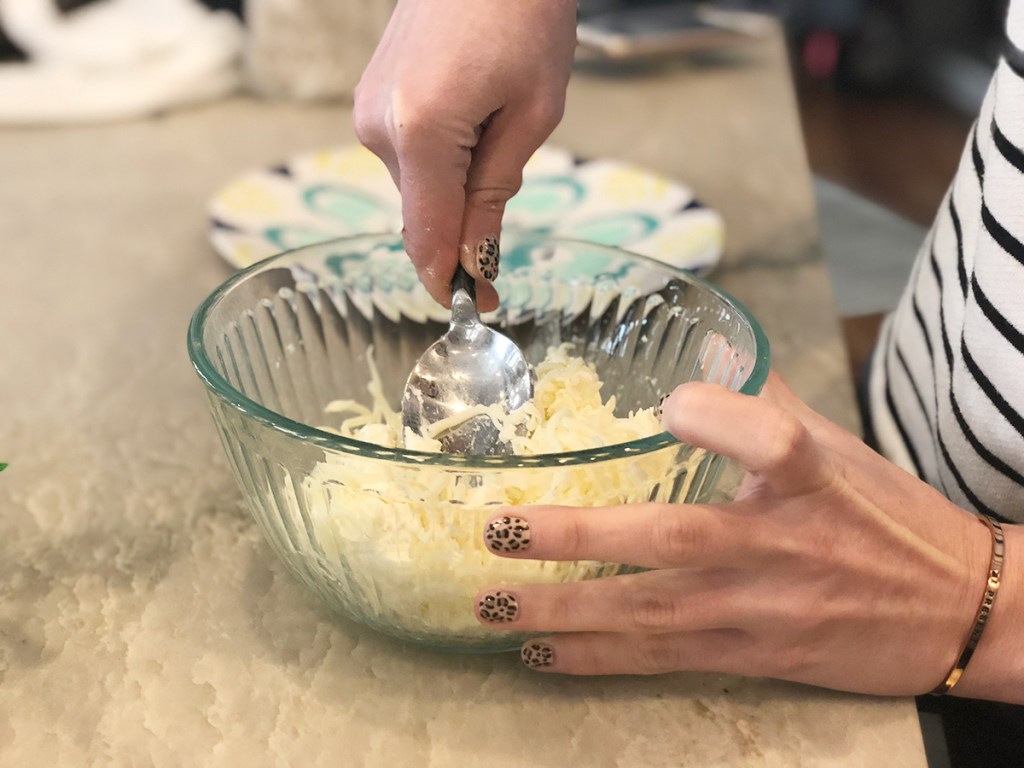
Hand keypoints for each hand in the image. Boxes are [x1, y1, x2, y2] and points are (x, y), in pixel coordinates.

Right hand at [354, 0, 576, 308]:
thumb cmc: (523, 16)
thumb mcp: (531, 114)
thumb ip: (494, 194)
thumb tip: (474, 260)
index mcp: (421, 132)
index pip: (428, 237)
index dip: (453, 282)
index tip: (482, 307)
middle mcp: (379, 128)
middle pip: (422, 218)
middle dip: (461, 239)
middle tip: (506, 244)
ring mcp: (368, 112)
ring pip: (417, 189)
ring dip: (455, 195)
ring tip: (501, 135)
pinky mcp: (370, 99)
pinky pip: (408, 158)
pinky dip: (441, 166)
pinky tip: (476, 127)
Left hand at [475, 373, 1010, 697]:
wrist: (957, 610)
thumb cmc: (889, 515)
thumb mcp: (837, 446)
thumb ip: (763, 401)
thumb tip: (700, 357)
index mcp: (811, 474)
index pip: (765, 437)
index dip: (711, 417)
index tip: (666, 407)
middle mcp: (782, 542)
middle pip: (671, 539)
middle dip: (576, 538)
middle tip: (496, 531)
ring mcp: (762, 606)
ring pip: (650, 611)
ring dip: (564, 610)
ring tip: (492, 603)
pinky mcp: (753, 654)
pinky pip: (664, 658)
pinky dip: (598, 658)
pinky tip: (541, 653)